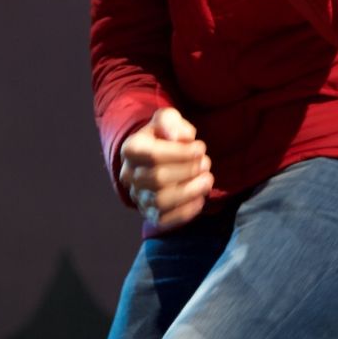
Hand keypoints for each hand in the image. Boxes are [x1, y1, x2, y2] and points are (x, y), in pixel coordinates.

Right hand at [119, 107, 214, 228]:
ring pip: (161, 201)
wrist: (154, 156)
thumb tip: (182, 137)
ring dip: (189, 191)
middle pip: (158, 179)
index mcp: (131, 149)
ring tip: (207, 180)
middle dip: (187, 171)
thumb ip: (172, 122)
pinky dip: (185, 212)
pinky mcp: (149, 214)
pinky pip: (164, 220)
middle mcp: (130, 175)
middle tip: (206, 163)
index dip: (181, 153)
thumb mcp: (167, 119)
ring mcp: (138, 197)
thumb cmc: (164, 135)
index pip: (154, 155)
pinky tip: (200, 199)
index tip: (200, 147)